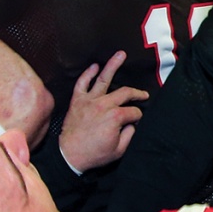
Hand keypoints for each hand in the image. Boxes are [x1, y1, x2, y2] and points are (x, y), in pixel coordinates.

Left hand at [59, 51, 148, 171]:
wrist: (69, 157)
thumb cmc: (94, 155)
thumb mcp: (119, 150)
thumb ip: (129, 135)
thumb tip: (132, 124)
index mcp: (116, 117)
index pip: (134, 111)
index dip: (137, 117)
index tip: (136, 122)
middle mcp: (104, 105)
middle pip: (125, 92)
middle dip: (137, 93)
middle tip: (143, 94)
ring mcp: (90, 101)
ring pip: (103, 79)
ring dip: (113, 65)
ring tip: (121, 54)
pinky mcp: (77, 101)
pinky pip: (82, 84)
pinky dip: (87, 74)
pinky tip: (94, 66)